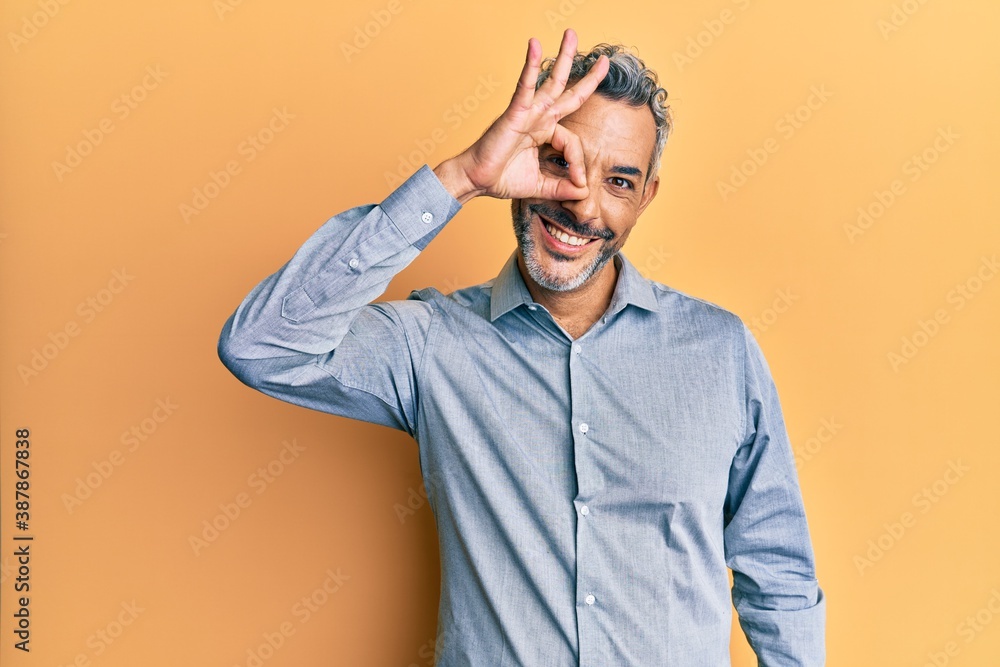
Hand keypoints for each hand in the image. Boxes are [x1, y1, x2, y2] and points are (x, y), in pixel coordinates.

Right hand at [435, 28, 608, 203]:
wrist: (476, 180)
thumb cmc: (503, 179)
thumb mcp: (541, 186)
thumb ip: (563, 188)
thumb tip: (584, 192)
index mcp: (545, 134)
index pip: (574, 141)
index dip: (579, 162)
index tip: (578, 182)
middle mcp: (539, 118)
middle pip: (568, 92)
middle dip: (588, 76)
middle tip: (605, 60)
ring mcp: (528, 112)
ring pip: (551, 81)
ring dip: (564, 57)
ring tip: (571, 34)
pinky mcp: (515, 112)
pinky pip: (525, 85)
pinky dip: (530, 65)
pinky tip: (535, 45)